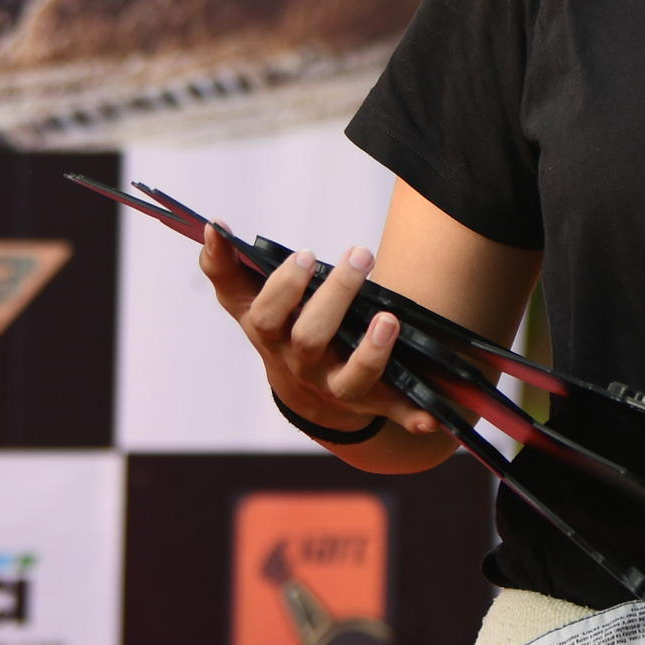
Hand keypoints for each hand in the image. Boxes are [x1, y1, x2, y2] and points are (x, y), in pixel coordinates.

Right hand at [199, 228, 442, 461]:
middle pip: (311, 338)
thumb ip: (224, 267)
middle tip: (360, 255)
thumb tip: (212, 225)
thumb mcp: (247, 304)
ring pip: (352, 377)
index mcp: (272, 338)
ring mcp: (337, 387)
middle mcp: (302, 365)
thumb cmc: (278, 332)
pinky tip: (432, 418)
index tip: (305, 255)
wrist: (305, 396)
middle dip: (336, 297)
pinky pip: (395, 411)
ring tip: (389, 319)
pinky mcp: (372, 401)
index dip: (284, 288)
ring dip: (372, 352)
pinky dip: (413, 416)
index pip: (267, 316)